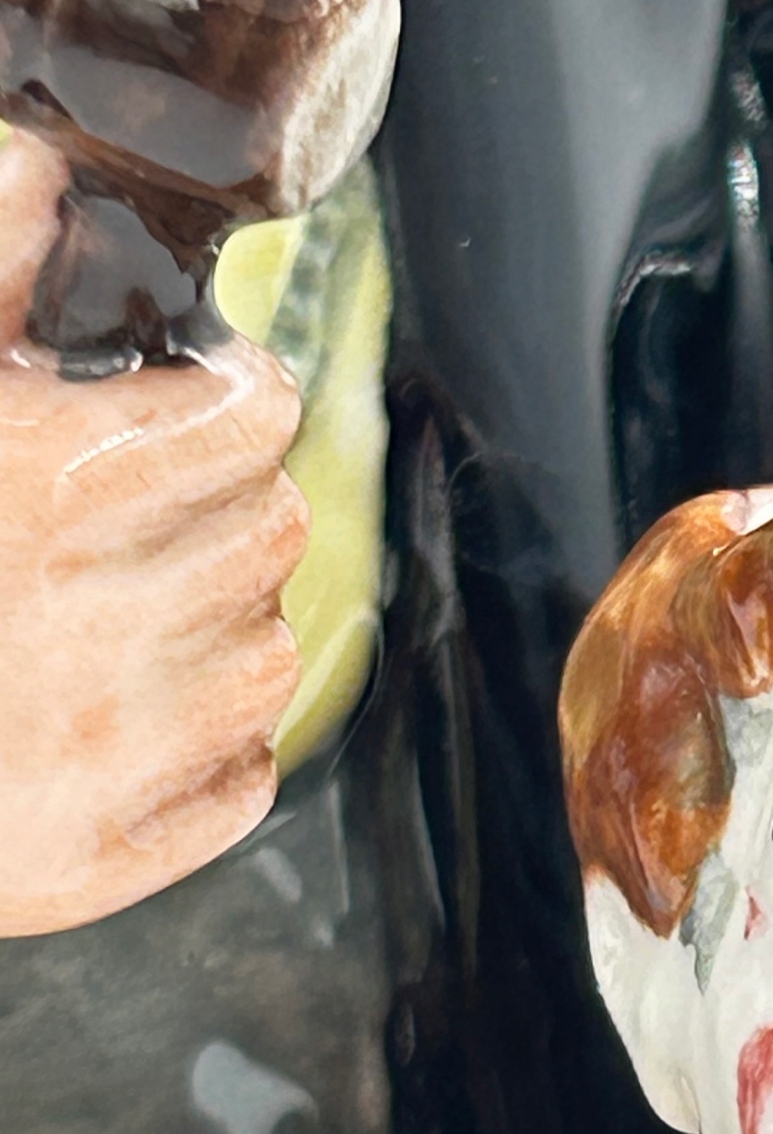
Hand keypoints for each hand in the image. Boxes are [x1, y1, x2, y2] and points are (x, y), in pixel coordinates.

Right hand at [0, 131, 309, 936]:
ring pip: (270, 660)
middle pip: (273, 532)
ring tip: (155, 600)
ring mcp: (99, 756)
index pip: (249, 417)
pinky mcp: (88, 860)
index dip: (236, 393)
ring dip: (231, 620)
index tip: (212, 392)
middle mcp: (91, 624)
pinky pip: (238, 789)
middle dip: (234, 499)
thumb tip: (37, 172)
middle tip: (173, 495)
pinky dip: (215, 750)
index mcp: (42, 487)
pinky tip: (148, 711)